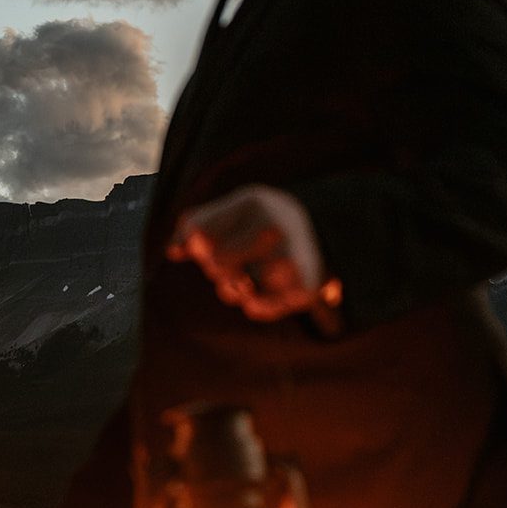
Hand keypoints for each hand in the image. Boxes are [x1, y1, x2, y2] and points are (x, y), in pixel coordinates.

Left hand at [168, 193, 317, 322]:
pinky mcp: (303, 286)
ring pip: (232, 287)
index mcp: (253, 199)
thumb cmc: (268, 225)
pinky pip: (255, 308)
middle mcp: (273, 223)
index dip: (193, 244)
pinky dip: (256, 306)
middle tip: (237, 263)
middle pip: (213, 261)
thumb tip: (172, 250)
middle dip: (218, 269)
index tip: (202, 244)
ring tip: (250, 278)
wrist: (334, 237)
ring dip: (235, 289)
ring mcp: (289, 255)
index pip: (196, 230)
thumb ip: (198, 224)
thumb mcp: (235, 212)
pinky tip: (265, 293)